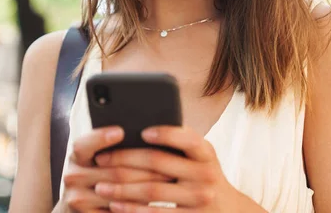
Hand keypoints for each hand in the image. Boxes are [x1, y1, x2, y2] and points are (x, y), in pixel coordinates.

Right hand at [62, 126, 171, 211]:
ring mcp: (77, 199)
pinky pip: (117, 210)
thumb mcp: (101, 158)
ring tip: (170, 180)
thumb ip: (117, 147)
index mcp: (77, 155)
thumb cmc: (101, 175)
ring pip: (120, 192)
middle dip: (147, 168)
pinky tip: (154, 201)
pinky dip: (137, 206)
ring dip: (148, 188)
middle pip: (114, 171)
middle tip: (170, 164)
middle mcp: (72, 176)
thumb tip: (152, 132)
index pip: (84, 144)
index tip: (121, 131)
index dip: (101, 138)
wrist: (82, 207)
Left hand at [94, 126, 266, 211]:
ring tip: (101, 185)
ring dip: (122, 188)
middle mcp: (205, 175)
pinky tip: (115, 205)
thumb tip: (140, 126)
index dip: (165, 133)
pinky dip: (132, 210)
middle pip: (159, 163)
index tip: (141, 131)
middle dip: (126, 159)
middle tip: (102, 159)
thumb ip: (180, 144)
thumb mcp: (201, 158)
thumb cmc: (203, 176)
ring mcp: (198, 199)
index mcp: (206, 153)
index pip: (187, 138)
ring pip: (152, 190)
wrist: (229, 211)